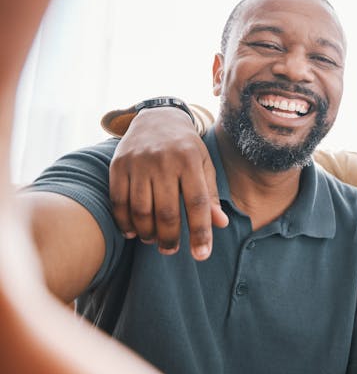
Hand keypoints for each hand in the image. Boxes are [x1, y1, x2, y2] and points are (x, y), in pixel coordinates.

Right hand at [109, 107, 227, 259]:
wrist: (157, 118)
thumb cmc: (186, 148)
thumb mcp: (204, 165)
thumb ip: (211, 194)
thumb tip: (221, 224)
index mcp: (190, 160)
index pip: (198, 203)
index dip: (200, 232)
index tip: (201, 255)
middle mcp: (163, 161)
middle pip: (167, 212)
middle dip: (170, 238)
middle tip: (171, 250)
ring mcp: (138, 163)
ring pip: (140, 211)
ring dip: (147, 233)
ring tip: (154, 241)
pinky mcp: (118, 166)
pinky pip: (119, 202)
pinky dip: (124, 223)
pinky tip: (133, 232)